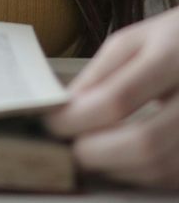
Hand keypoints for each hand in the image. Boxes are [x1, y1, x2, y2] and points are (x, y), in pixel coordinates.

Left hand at [45, 6, 178, 187]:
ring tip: (91, 154)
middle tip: (71, 150)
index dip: (80, 117)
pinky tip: (120, 161)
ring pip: (161, 167)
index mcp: (171, 56)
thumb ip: (99, 74)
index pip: (119, 97)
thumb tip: (65, 110)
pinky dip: (141, 174)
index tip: (52, 123)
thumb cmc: (167, 42)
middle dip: (98, 152)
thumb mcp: (131, 42)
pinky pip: (174, 176)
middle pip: (145, 142)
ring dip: (117, 168)